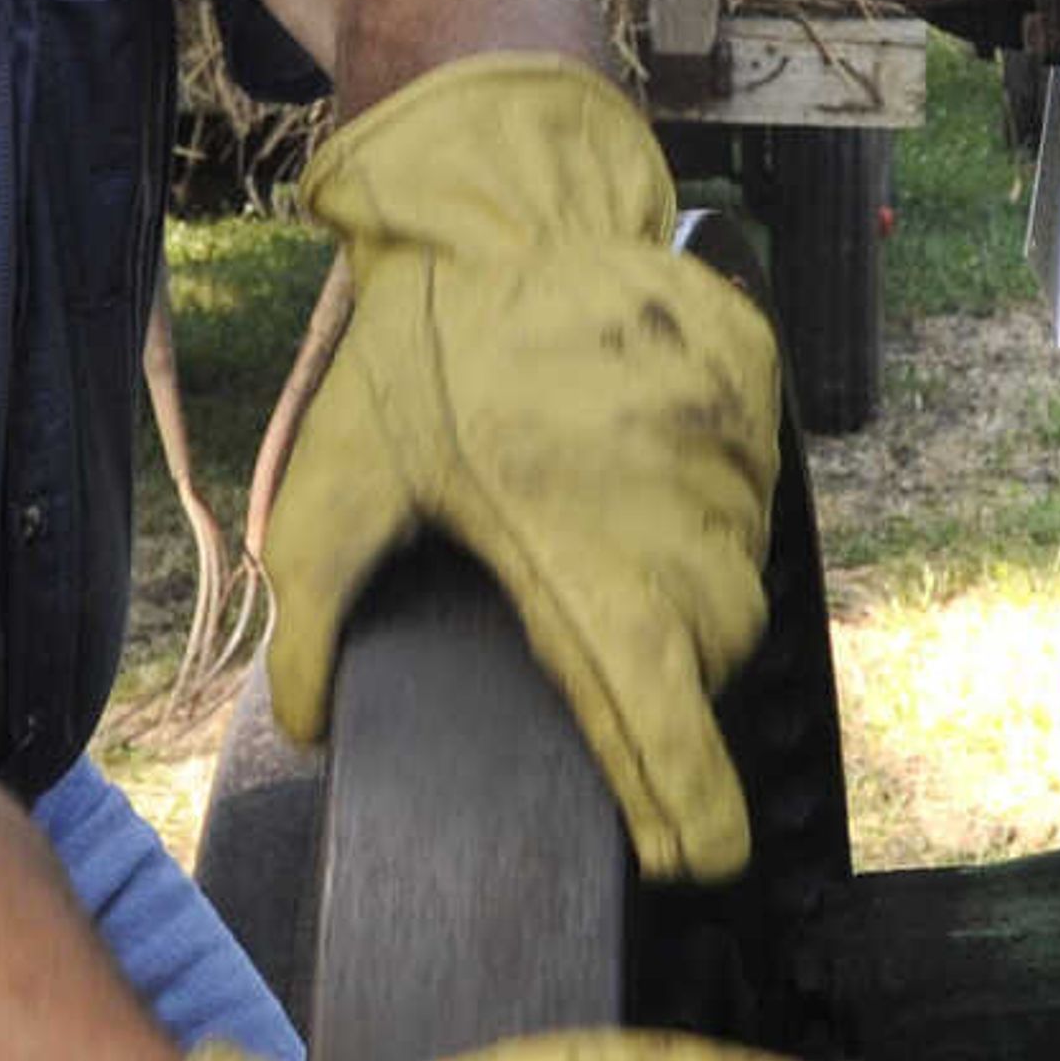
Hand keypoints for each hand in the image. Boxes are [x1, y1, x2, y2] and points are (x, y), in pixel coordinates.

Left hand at [264, 54, 781, 881]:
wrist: (504, 201)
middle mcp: (675, 518)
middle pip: (708, 658)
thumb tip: (305, 728)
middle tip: (618, 686)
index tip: (698, 859)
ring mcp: (728, 454)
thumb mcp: (332, 488)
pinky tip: (638, 489)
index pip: (657, 720)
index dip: (684, 804)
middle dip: (673, 692)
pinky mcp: (754, 396)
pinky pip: (750, 493)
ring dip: (689, 600)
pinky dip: (708, 516)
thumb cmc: (418, 356)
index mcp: (578, 559)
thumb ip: (312, 620)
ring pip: (736, 576)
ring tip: (613, 566)